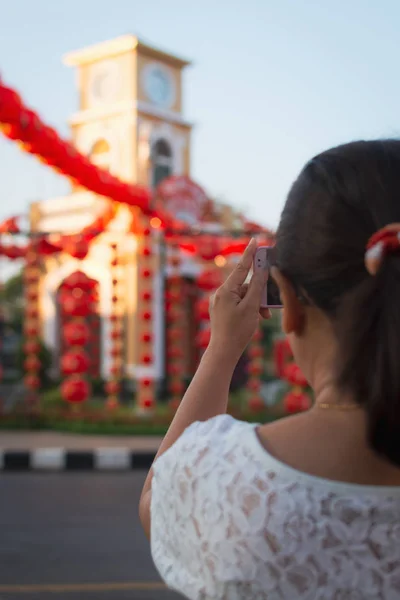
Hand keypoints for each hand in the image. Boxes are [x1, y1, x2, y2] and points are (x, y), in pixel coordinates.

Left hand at [208, 238, 270, 361]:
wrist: (223, 352)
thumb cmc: (238, 331)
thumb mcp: (251, 307)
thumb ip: (257, 287)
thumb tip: (261, 271)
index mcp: (226, 290)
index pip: (241, 268)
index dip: (250, 254)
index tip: (254, 240)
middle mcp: (220, 294)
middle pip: (245, 285)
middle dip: (259, 294)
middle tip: (268, 306)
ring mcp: (220, 303)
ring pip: (243, 296)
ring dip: (256, 304)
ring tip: (263, 317)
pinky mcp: (221, 311)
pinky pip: (238, 303)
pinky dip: (249, 309)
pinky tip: (255, 319)